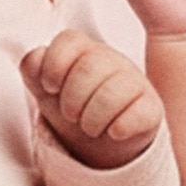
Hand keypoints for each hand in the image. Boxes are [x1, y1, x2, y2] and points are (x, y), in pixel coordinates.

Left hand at [20, 31, 163, 168]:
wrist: (104, 145)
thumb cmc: (76, 111)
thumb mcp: (48, 93)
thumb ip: (34, 71)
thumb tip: (33, 61)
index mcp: (84, 52)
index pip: (69, 40)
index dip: (54, 64)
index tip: (50, 87)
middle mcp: (111, 61)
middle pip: (89, 66)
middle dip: (72, 99)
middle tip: (71, 116)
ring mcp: (134, 82)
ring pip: (114, 91)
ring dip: (93, 118)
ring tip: (90, 128)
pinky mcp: (151, 108)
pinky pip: (140, 112)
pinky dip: (121, 127)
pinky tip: (114, 133)